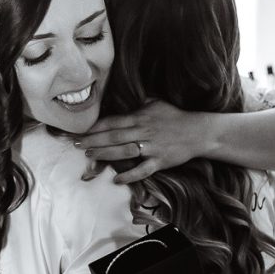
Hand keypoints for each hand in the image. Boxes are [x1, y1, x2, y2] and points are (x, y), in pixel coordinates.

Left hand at [77, 100, 203, 183]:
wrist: (199, 131)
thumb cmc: (175, 116)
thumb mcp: (156, 102)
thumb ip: (137, 102)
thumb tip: (123, 95)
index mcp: (140, 117)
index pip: (113, 122)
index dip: (95, 127)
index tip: (80, 131)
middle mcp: (143, 131)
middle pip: (113, 136)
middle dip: (93, 140)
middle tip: (75, 144)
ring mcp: (152, 147)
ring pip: (124, 151)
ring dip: (104, 154)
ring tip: (88, 156)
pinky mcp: (160, 161)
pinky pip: (142, 170)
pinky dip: (129, 175)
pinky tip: (116, 179)